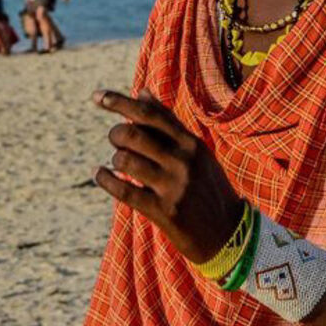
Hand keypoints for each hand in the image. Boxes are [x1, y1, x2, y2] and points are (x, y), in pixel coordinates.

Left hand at [93, 89, 242, 263]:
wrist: (229, 233)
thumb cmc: (207, 187)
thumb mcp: (195, 152)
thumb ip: (169, 123)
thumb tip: (142, 92)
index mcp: (192, 143)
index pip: (150, 114)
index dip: (120, 102)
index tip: (96, 96)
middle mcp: (184, 161)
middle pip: (133, 135)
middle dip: (116, 134)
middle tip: (116, 139)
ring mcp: (174, 187)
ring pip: (125, 161)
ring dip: (115, 159)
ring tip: (119, 163)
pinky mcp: (164, 212)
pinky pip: (124, 191)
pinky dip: (105, 179)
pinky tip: (99, 174)